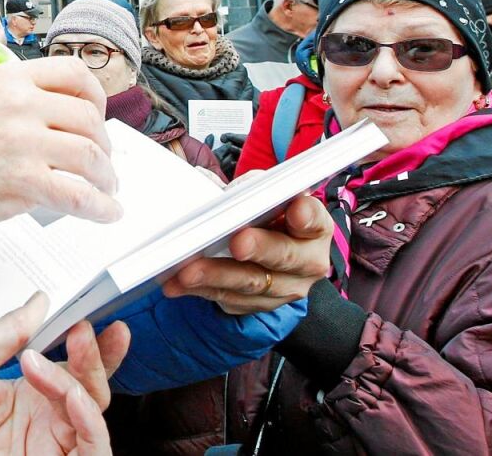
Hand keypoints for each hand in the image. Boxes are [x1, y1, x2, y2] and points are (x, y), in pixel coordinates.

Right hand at [0, 59, 118, 230]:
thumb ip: (16, 101)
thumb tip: (59, 124)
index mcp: (8, 78)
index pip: (73, 74)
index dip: (97, 97)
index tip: (98, 115)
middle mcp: (20, 103)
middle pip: (89, 118)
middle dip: (104, 145)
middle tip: (102, 162)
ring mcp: (23, 142)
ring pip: (91, 156)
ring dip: (106, 178)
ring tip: (106, 190)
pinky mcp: (23, 181)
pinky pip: (79, 195)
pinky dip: (101, 207)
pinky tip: (105, 212)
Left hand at [0, 293, 128, 455]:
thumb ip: (4, 332)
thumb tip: (40, 302)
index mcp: (28, 391)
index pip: (72, 366)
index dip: (94, 345)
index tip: (101, 319)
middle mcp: (45, 418)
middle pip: (90, 387)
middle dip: (93, 356)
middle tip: (82, 331)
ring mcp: (51, 445)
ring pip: (94, 413)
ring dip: (85, 381)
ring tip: (65, 357)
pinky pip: (92, 448)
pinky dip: (91, 422)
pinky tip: (72, 398)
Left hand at [162, 194, 331, 313]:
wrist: (268, 249)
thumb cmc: (265, 216)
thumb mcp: (263, 195)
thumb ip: (249, 189)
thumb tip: (209, 187)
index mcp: (314, 227)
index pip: (315, 220)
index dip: (306, 216)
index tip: (295, 210)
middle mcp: (307, 261)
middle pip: (284, 256)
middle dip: (259, 248)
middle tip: (238, 243)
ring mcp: (285, 289)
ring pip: (250, 284)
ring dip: (216, 276)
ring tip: (187, 272)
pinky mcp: (258, 305)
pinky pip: (228, 300)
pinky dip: (200, 290)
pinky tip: (176, 284)